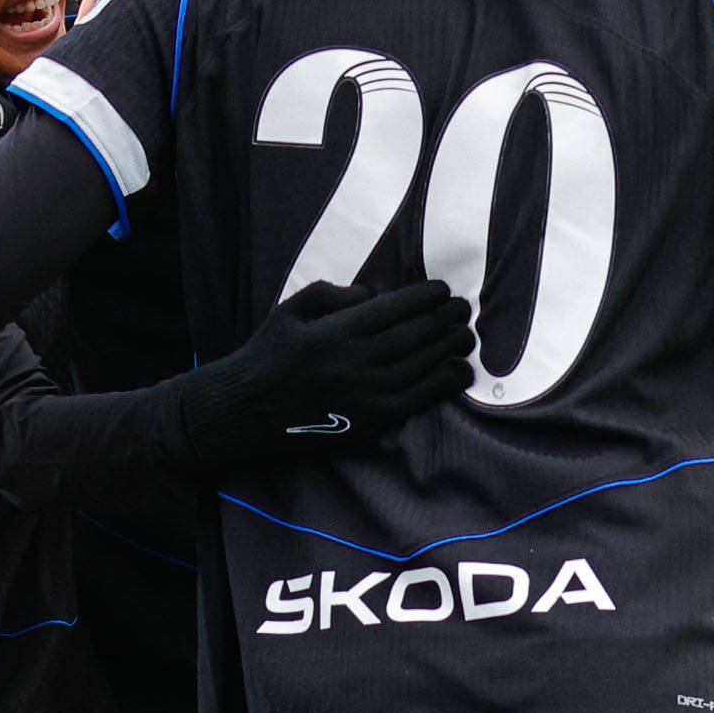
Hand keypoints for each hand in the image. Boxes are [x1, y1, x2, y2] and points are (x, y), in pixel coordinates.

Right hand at [170, 279, 475, 471]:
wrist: (246, 409)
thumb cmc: (268, 354)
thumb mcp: (291, 309)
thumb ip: (332, 295)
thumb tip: (375, 295)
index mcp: (336, 331)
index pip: (394, 309)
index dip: (425, 298)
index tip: (443, 290)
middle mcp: (355, 362)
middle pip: (415, 336)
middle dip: (445, 319)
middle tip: (464, 309)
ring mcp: (365, 395)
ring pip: (421, 366)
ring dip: (450, 348)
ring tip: (468, 335)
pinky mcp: (370, 422)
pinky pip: (417, 400)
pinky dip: (443, 384)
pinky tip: (460, 371)